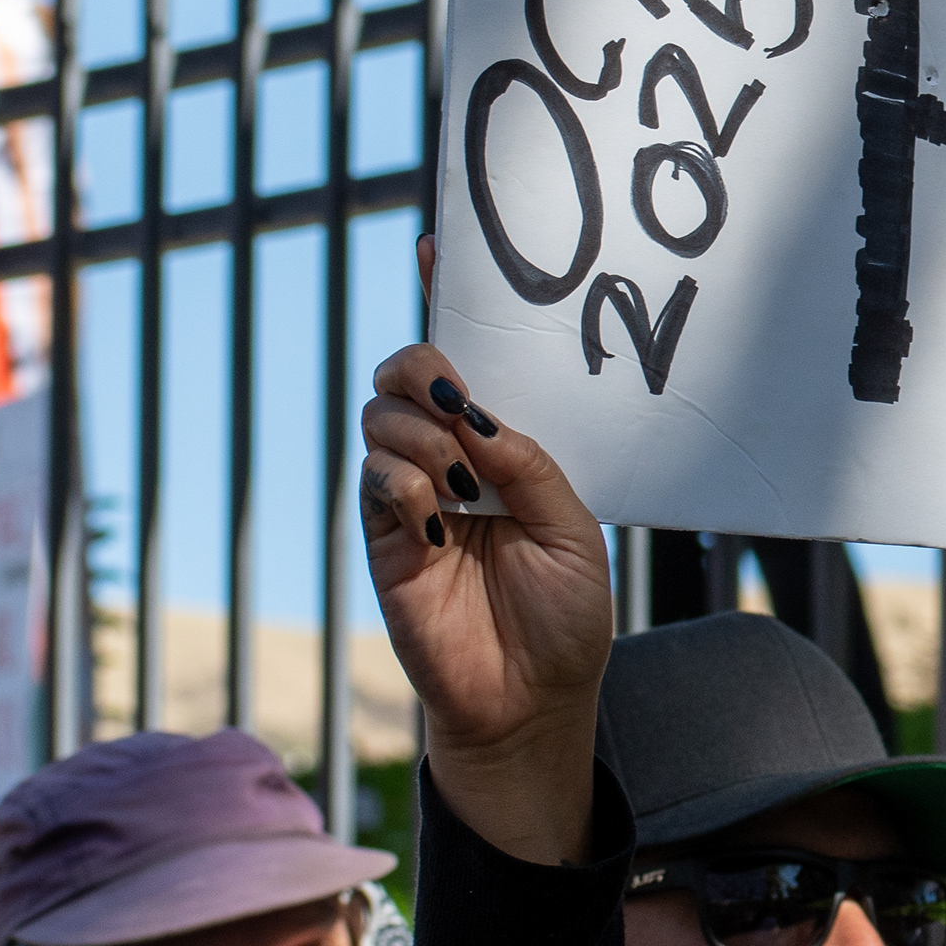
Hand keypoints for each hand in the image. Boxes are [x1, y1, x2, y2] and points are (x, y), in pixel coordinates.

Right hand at [359, 342, 616, 862]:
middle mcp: (453, 460)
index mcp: (505, 447)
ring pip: (382, 416)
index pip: (469, 363)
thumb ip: (529, 464)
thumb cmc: (566, 618)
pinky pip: (373, 478)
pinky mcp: (384, 538)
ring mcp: (413, 496)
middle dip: (423, 365)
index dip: (446, 300)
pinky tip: (436, 512)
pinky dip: (401, 479)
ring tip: (460, 482)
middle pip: (408, 373)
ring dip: (419, 430)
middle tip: (458, 400)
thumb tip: (479, 413)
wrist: (533, 702)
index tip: (435, 243)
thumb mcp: (572, 529)